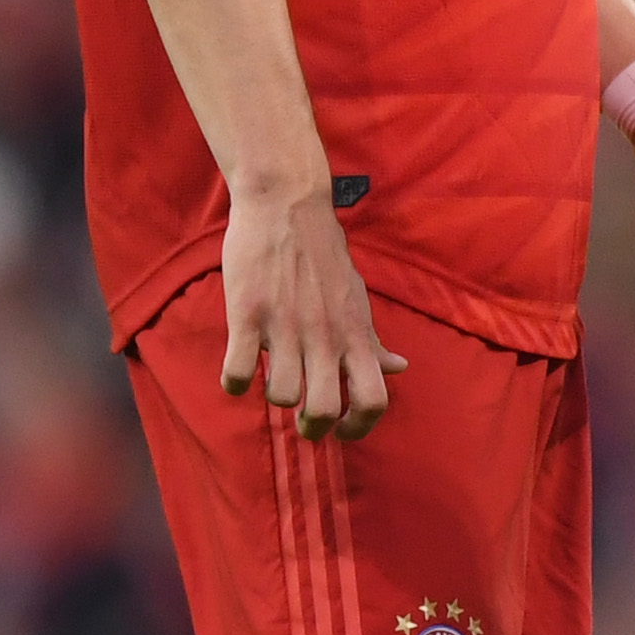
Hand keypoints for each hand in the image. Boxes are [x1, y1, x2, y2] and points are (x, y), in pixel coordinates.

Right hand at [221, 183, 407, 440]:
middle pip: (324, 410)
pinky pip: (236, 372)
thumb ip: (373, 339)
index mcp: (355, 332)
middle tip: (301, 416)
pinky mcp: (248, 313)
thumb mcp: (356, 298)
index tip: (341, 431)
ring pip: (280, 394)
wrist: (288, 203)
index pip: (375, 399)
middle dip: (311, 426)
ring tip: (271, 377)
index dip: (359, 428)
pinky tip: (236, 368)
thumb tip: (401, 369)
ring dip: (272, 396)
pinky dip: (233, 382)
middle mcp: (325, 334)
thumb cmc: (323, 257)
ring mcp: (286, 325)